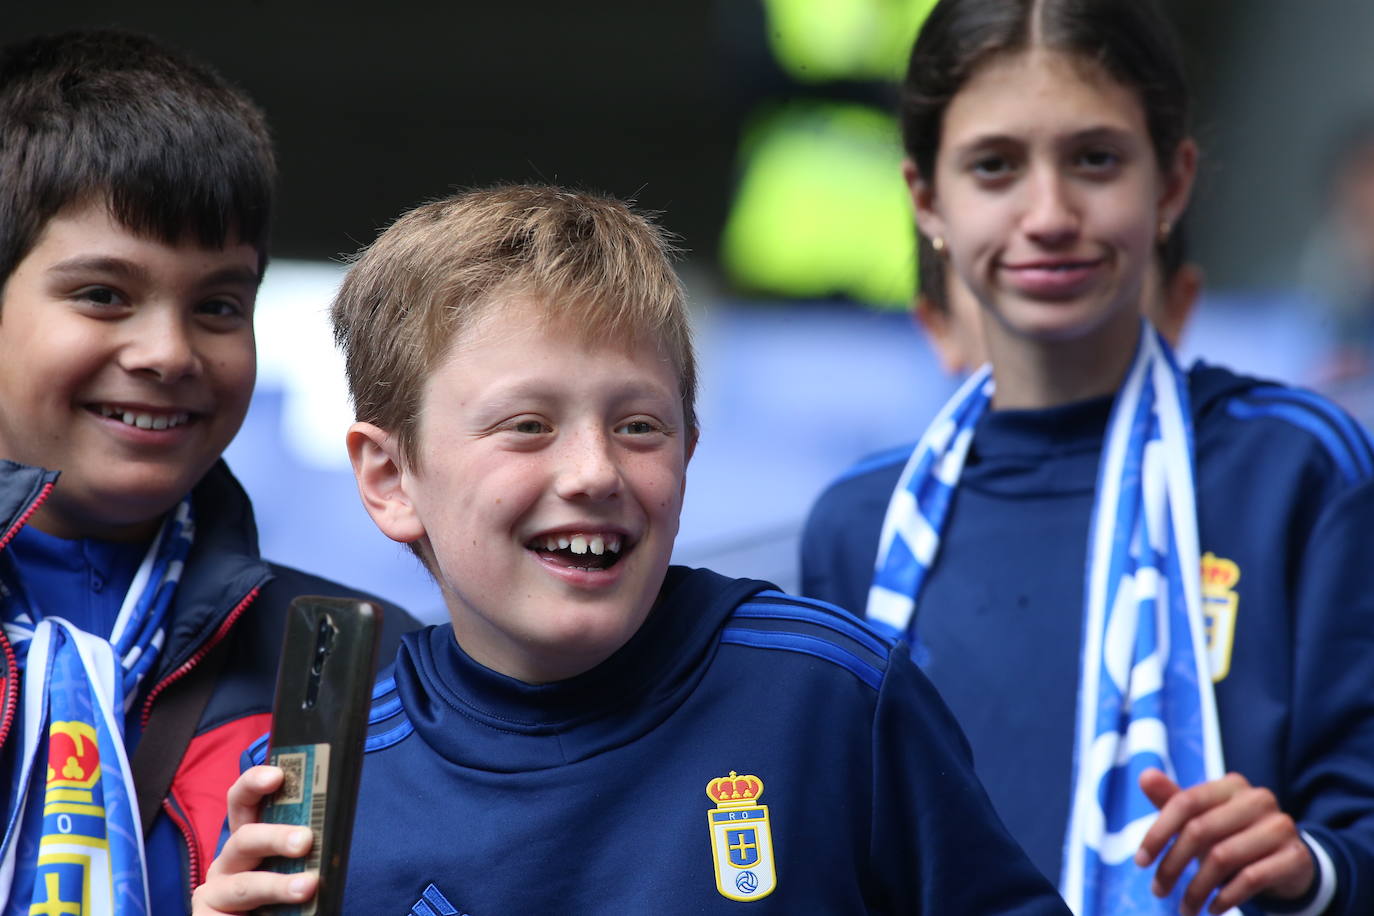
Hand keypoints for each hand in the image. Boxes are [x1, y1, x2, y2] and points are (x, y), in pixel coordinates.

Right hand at [190, 765, 318, 914]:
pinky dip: (257, 915)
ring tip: (307, 887)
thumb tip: (336, 834)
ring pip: (244, 884)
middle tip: (305, 840)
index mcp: (249, 839)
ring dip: (276, 885)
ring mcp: (216, 891)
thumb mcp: (296, 867)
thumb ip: (308, 850)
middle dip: (275, 837)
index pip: (243, 801)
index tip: (278, 775)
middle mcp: (229, 861)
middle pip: (245, 838)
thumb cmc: (284, 897)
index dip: (255, 783)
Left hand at [1134, 769, 1313, 915]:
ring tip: (1185, 908)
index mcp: (1231, 785)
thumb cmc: (1231, 836)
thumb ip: (1173, 799)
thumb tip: (1144, 775)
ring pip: (1223, 857)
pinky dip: (1226, 897)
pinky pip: (1252, 878)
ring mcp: (1281, 826)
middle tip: (1158, 890)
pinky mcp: (1296, 856)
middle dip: (1172, 866)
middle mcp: (1258, 799)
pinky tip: (1212, 908)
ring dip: (1196, 889)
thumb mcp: (1201, 819)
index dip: (1158, 833)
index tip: (1140, 862)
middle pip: (1200, 831)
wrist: (1287, 862)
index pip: (1185, 802)